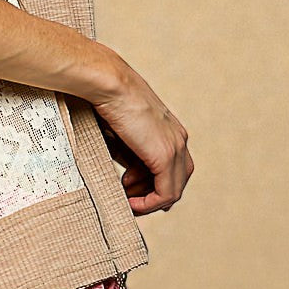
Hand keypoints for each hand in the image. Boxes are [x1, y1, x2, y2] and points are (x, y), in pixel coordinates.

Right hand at [90, 63, 193, 216]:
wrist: (110, 84)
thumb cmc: (110, 100)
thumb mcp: (123, 131)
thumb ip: (131, 154)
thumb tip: (129, 178)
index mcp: (171, 130)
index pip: (173, 167)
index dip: (151, 182)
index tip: (128, 185)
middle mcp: (179, 139)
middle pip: (177, 180)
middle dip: (152, 193)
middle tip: (128, 195)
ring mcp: (175, 148)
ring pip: (174, 190)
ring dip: (150, 201)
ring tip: (127, 199)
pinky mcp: (166, 156)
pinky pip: (167, 193)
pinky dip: (150, 203)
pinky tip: (131, 203)